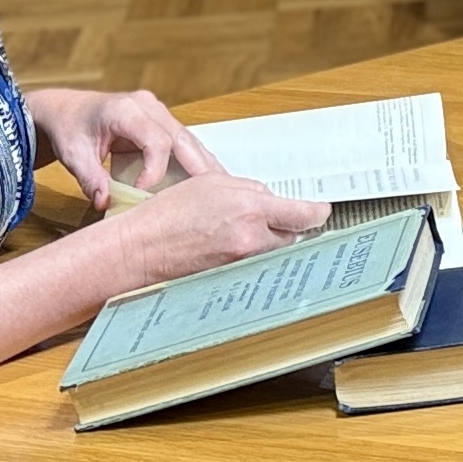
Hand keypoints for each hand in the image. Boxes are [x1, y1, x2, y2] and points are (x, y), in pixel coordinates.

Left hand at [24, 86, 226, 210]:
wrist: (67, 110)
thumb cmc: (70, 129)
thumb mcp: (73, 155)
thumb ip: (90, 179)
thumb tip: (106, 203)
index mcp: (126, 109)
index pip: (156, 141)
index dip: (155, 170)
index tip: (143, 193)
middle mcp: (148, 106)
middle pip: (181, 138)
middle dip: (197, 167)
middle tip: (213, 195)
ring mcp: (158, 111)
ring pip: (188, 139)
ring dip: (203, 164)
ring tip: (222, 189)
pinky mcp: (161, 122)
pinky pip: (182, 141)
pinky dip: (195, 160)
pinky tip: (209, 180)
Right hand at [97, 171, 329, 286]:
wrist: (140, 249)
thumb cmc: (168, 213)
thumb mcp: (210, 183)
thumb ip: (248, 189)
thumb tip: (270, 198)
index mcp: (250, 209)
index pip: (304, 214)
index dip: (317, 212)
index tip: (322, 210)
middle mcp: (252, 239)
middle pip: (292, 235)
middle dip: (287, 225)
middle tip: (271, 217)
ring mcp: (242, 262)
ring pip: (273, 250)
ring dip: (268, 240)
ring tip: (240, 230)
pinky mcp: (232, 278)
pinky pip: (254, 264)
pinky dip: (251, 255)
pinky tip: (231, 246)